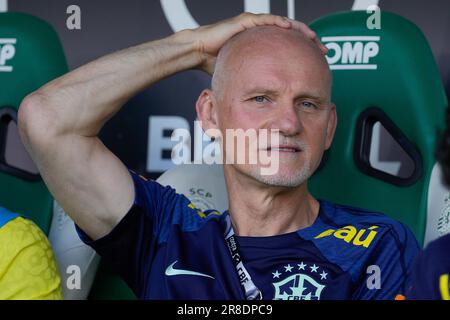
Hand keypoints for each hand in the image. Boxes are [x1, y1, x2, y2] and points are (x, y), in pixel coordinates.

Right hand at [178, 12, 327, 74]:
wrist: (199, 53)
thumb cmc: (218, 64)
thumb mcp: (246, 78)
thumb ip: (259, 85)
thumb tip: (270, 106)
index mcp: (265, 47)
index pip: (290, 47)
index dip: (305, 52)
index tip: (318, 61)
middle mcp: (262, 35)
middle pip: (292, 33)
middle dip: (310, 39)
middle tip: (323, 49)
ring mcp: (254, 27)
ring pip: (283, 24)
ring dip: (300, 29)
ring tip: (313, 36)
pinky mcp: (244, 22)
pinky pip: (265, 20)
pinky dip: (278, 22)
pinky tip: (289, 27)